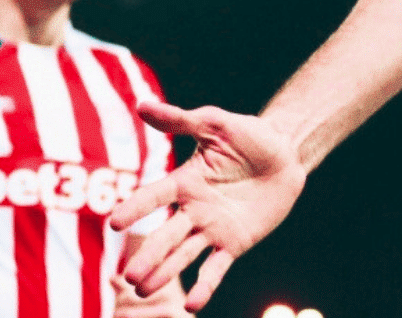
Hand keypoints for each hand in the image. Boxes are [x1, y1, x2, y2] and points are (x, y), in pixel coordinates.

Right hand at [109, 100, 307, 311]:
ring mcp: (212, 228)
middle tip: (128, 278)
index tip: (114, 224)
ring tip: (145, 290)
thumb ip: (181, 120)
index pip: (154, 197)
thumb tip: (140, 104)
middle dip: (148, 256)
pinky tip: (193, 306)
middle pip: (165, 235)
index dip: (136, 209)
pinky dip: (205, 286)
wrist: (286, 153)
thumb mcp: (217, 124)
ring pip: (183, 255)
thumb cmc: (249, 135)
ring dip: (165, 273)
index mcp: (184, 182)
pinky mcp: (234, 242)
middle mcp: (193, 209)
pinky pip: (216, 267)